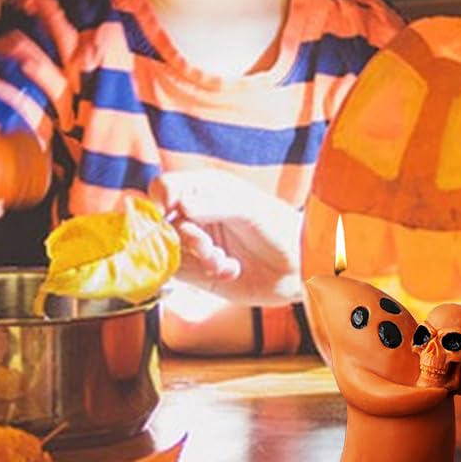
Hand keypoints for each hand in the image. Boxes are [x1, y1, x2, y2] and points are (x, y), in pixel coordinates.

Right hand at [150, 170, 303, 307]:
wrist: (300, 267)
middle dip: (184, 237)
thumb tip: (181, 205)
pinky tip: (229, 271)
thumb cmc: (280, 227)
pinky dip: (201, 274)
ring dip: (196, 257)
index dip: (160, 201)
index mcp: (205, 188)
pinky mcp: (199, 271)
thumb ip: (214, 205)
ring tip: (224, 261)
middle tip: (207, 246)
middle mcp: (195, 213)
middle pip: (162, 222)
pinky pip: (180, 273)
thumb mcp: (249, 209)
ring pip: (169, 249)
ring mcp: (195, 242)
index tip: (169, 215)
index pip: (164, 187)